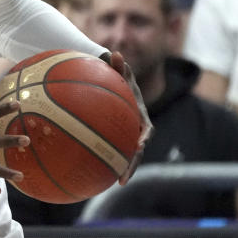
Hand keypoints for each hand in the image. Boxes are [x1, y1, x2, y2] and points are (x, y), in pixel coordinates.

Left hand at [100, 51, 152, 184]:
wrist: (113, 84)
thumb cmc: (116, 76)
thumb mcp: (118, 70)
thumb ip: (118, 65)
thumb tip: (115, 53)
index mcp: (140, 114)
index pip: (146, 129)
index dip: (144, 138)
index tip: (139, 146)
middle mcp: (136, 128)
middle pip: (137, 151)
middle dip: (132, 165)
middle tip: (123, 179)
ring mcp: (126, 136)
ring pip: (126, 156)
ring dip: (121, 170)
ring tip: (112, 184)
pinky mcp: (115, 139)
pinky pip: (111, 152)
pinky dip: (104, 162)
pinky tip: (91, 175)